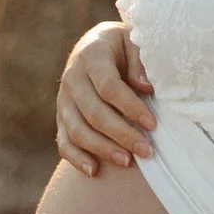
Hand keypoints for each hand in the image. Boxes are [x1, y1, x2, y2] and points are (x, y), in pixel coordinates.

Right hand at [57, 20, 154, 175]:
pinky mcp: (61, 117)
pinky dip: (76, 158)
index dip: (130, 107)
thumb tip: (145, 88)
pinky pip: (64, 141)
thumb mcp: (134, 42)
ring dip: (103, 149)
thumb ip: (139, 63)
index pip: (109, 86)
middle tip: (147, 150)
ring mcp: (64, 99)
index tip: (152, 124)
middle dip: (122, 134)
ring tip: (128, 162)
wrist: (95, 44)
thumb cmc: (123, 46)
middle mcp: (73, 77)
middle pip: (94, 113)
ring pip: (78, 130)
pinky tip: (94, 171)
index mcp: (91, 54)